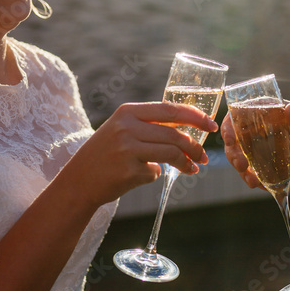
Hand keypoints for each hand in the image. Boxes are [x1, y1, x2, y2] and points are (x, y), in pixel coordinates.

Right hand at [58, 102, 217, 208]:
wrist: (78, 182)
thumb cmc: (106, 155)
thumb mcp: (122, 130)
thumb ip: (150, 126)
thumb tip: (187, 130)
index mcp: (128, 112)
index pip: (170, 109)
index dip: (195, 116)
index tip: (211, 124)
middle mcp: (127, 126)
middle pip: (174, 133)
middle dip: (195, 146)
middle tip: (203, 156)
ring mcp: (127, 148)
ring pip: (171, 152)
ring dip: (186, 163)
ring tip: (192, 169)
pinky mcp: (128, 170)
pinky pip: (155, 172)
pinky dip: (156, 175)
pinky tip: (148, 175)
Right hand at [221, 101, 289, 187]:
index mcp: (267, 113)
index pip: (240, 114)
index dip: (229, 126)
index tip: (230, 139)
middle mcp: (258, 130)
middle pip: (234, 139)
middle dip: (233, 153)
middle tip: (242, 165)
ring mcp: (259, 149)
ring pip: (239, 157)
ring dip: (240, 169)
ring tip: (252, 180)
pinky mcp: (262, 165)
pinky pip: (250, 172)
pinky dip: (250, 179)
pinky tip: (259, 184)